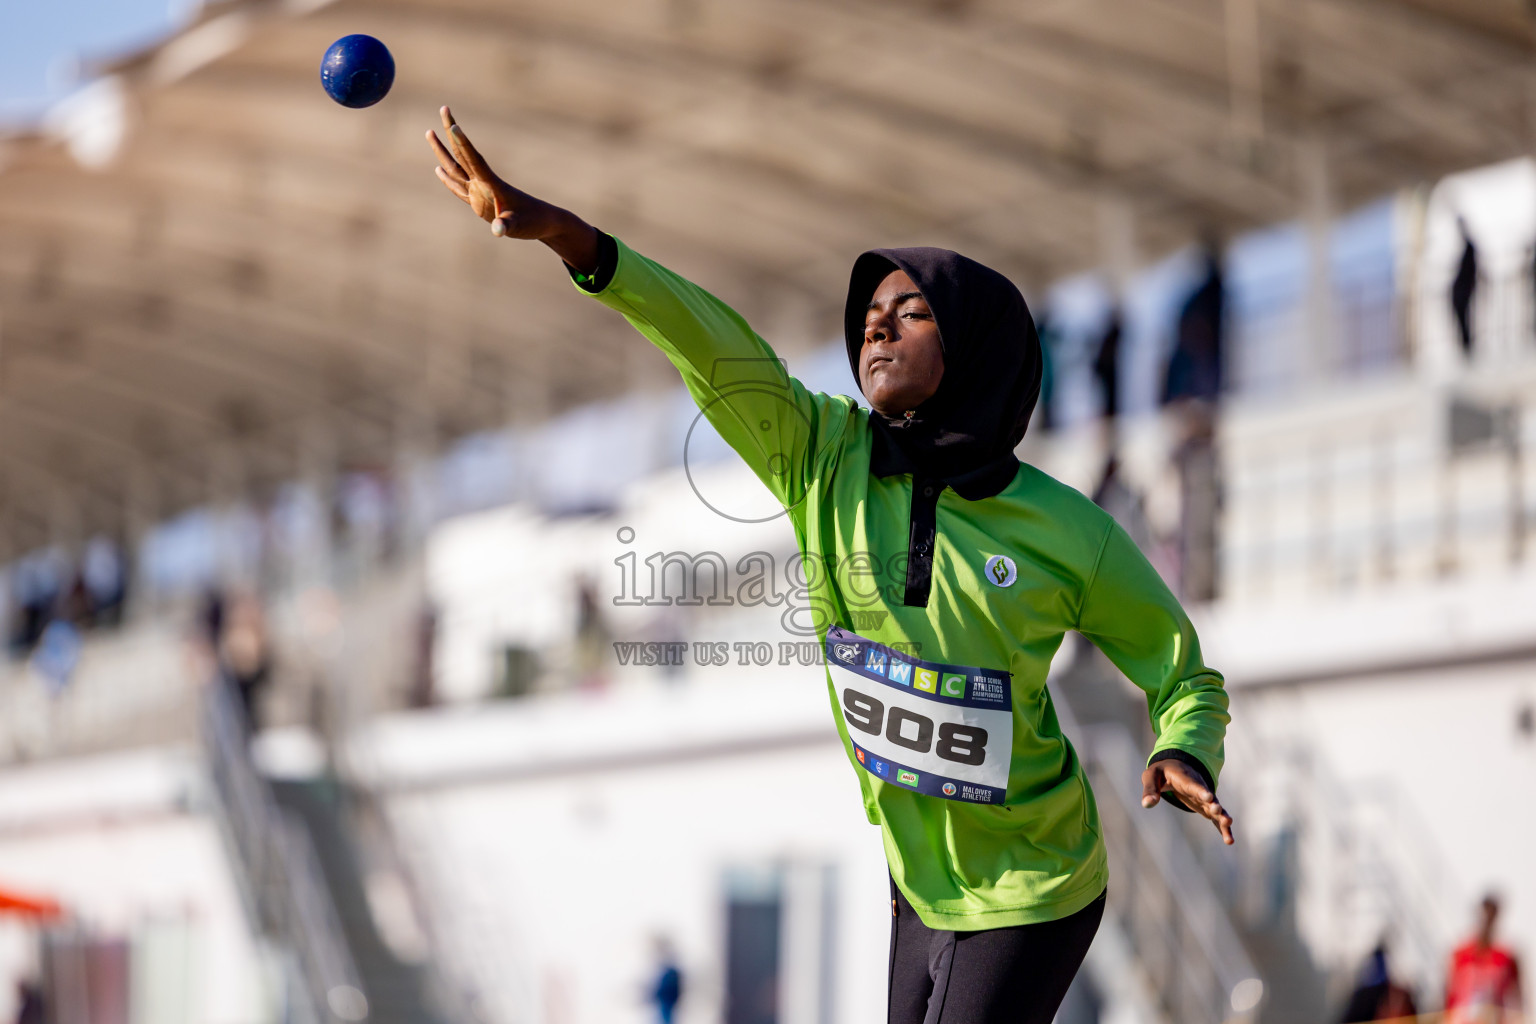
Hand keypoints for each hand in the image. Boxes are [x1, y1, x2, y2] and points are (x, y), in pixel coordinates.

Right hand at [426, 106, 599, 272]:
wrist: (543, 223)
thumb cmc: (533, 222)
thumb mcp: (519, 226)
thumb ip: (506, 225)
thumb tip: (497, 230)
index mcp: (492, 184)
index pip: (474, 160)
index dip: (464, 144)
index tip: (454, 125)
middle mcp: (483, 183)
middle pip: (462, 153)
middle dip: (451, 131)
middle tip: (444, 108)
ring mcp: (479, 191)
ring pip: (456, 167)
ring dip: (442, 151)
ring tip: (429, 131)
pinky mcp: (478, 202)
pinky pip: (458, 188)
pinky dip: (447, 179)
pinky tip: (438, 169)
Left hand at [1141, 759, 1234, 844]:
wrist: (1177, 767)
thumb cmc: (1162, 772)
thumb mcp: (1151, 776)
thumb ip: (1150, 789)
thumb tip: (1147, 804)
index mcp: (1185, 779)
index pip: (1194, 785)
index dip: (1201, 791)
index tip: (1208, 797)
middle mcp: (1199, 789)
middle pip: (1209, 798)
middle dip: (1214, 804)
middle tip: (1218, 810)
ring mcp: (1205, 799)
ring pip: (1216, 809)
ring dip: (1222, 817)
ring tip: (1228, 825)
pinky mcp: (1206, 808)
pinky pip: (1216, 819)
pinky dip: (1222, 828)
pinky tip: (1229, 841)